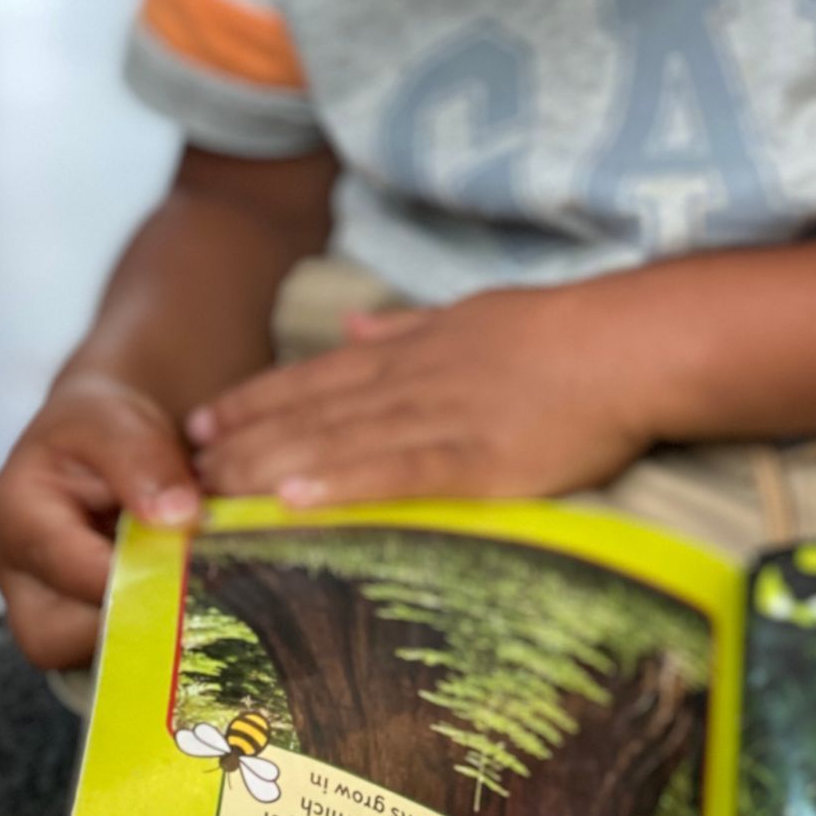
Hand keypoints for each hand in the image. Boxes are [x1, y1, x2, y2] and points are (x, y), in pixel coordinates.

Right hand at [0, 373, 199, 669]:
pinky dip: (163, 639)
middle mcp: (21, 579)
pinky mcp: (83, 630)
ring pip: (93, 659)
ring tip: (209, 600)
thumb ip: (143, 461)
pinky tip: (207, 611)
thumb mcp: (115, 421)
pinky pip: (120, 656)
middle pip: (62, 639)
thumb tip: (180, 518)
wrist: (101, 442)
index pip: (74, 570)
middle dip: (137, 623)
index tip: (201, 567)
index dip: (141, 575)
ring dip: (154, 637)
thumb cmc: (100, 428)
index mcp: (16, 518)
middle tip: (205, 597)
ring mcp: (50, 612)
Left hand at [185, 284, 652, 506]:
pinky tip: (294, 502)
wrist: (630, 345)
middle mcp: (414, 382)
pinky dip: (342, 485)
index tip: (203, 424)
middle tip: (184, 473)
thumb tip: (354, 319)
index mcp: (416, 350)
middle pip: (313, 414)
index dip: (257, 401)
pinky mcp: (477, 459)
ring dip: (271, 468)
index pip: (319, 377)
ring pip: (339, 444)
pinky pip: (397, 474)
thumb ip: (408, 324)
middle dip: (245, 444)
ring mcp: (442, 420)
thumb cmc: (566, 335)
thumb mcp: (474, 314)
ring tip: (215, 492)